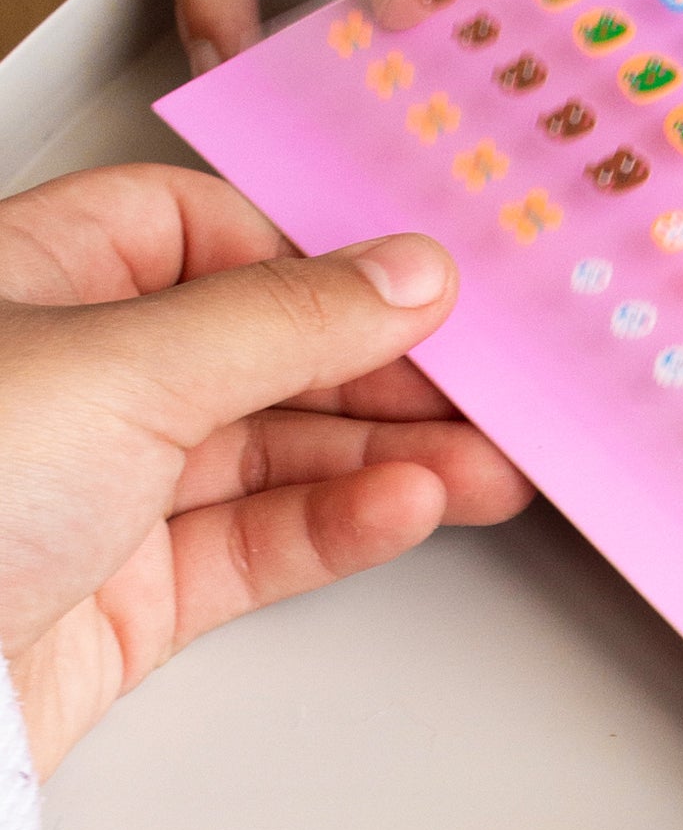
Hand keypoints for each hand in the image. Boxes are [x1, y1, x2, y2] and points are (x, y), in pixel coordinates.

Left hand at [0, 164, 531, 775]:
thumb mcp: (123, 368)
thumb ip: (286, 317)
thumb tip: (407, 270)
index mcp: (31, 282)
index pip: (200, 234)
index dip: (312, 256)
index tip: (418, 287)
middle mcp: (65, 380)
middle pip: (257, 349)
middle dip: (379, 370)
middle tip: (486, 386)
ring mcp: (95, 491)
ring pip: (273, 452)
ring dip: (389, 455)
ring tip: (490, 464)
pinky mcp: (125, 596)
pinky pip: (256, 542)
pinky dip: (341, 524)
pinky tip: (412, 508)